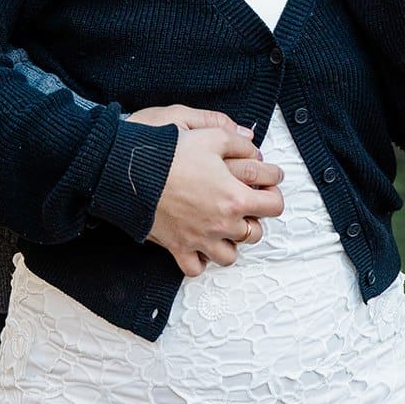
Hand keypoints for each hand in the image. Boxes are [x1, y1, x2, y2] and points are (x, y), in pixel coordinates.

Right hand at [145, 126, 284, 277]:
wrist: (130, 171)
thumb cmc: (169, 152)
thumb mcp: (210, 136)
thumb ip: (237, 140)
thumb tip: (254, 145)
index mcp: (235, 197)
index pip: (274, 204)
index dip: (274, 188)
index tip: (269, 179)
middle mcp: (221, 223)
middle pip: (255, 233)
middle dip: (255, 216)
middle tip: (246, 200)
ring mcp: (200, 239)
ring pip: (230, 255)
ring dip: (232, 242)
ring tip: (225, 225)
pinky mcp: (178, 246)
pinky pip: (196, 267)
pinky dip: (201, 260)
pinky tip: (201, 244)